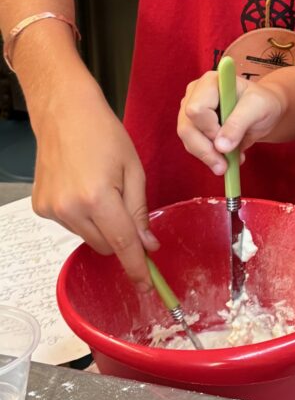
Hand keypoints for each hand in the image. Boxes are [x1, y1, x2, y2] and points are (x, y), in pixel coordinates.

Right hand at [31, 84, 157, 291]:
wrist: (64, 113)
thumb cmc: (104, 133)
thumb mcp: (134, 169)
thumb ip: (139, 210)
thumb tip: (146, 245)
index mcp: (99, 198)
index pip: (123, 244)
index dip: (136, 268)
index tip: (147, 286)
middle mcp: (71, 209)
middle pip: (106, 246)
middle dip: (121, 236)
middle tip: (126, 204)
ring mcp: (52, 210)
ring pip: (89, 237)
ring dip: (101, 224)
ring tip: (101, 187)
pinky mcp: (42, 207)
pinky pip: (71, 225)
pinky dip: (83, 215)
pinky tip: (83, 187)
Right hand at [177, 69, 281, 174]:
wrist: (264, 111)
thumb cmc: (262, 103)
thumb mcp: (258, 108)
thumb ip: (239, 123)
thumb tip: (220, 146)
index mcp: (210, 82)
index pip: (196, 109)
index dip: (210, 129)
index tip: (229, 140)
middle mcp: (195, 94)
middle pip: (187, 127)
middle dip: (206, 150)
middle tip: (224, 166)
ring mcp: (190, 110)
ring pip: (188, 140)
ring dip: (208, 156)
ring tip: (229, 163)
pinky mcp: (193, 126)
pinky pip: (193, 146)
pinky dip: (209, 157)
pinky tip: (226, 159)